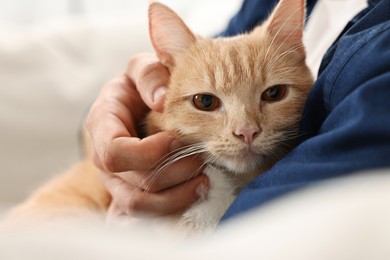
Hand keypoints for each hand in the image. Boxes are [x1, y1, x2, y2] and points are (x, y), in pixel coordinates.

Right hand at [86, 53, 207, 217]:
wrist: (132, 107)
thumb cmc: (139, 86)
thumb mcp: (141, 69)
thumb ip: (149, 74)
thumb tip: (162, 99)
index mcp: (102, 124)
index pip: (113, 152)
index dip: (146, 153)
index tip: (176, 140)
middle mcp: (105, 157)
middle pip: (132, 182)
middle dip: (172, 173)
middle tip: (202, 158)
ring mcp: (116, 178)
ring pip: (139, 204)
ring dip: (175, 197)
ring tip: (204, 182)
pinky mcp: (130, 191)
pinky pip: (146, 213)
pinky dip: (171, 208)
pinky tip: (195, 193)